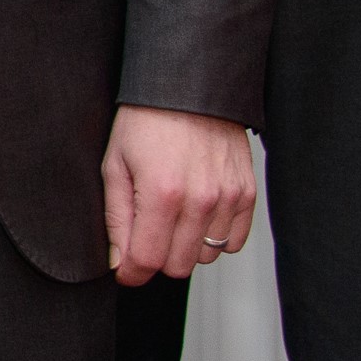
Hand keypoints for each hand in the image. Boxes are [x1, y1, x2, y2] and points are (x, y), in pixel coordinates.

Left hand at [101, 103, 257, 284]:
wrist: (189, 88)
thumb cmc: (147, 120)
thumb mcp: (115, 164)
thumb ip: (117, 218)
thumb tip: (120, 261)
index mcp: (161, 193)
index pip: (147, 260)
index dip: (132, 273)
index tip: (126, 270)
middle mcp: (199, 200)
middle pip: (178, 266)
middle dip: (157, 258)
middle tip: (146, 234)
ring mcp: (227, 198)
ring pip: (206, 257)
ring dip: (186, 246)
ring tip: (173, 215)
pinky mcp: (246, 193)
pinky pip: (234, 241)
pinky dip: (215, 237)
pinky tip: (197, 214)